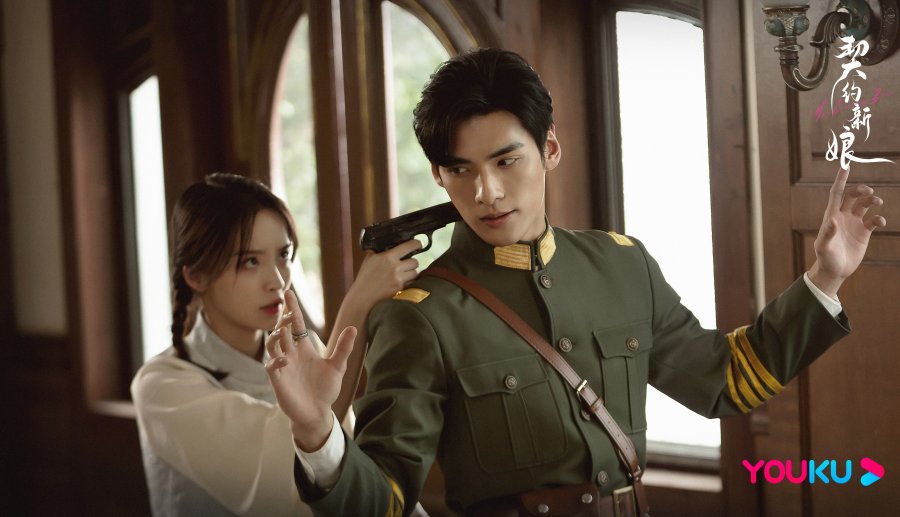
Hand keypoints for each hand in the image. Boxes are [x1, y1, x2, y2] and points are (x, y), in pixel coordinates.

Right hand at [265, 290, 355, 450]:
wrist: (318, 412)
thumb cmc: (325, 389)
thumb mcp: (337, 366)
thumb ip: (343, 348)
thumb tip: (352, 328)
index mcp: (304, 349)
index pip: (296, 325)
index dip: (292, 309)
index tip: (289, 292)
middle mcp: (291, 354)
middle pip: (282, 331)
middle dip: (282, 320)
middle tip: (288, 312)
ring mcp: (283, 366)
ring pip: (272, 346)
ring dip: (275, 337)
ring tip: (283, 331)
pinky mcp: (278, 380)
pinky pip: (271, 366)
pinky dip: (276, 360)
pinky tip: (286, 358)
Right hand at [348, 239, 421, 306]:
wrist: (363, 295)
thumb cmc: (365, 277)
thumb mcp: (369, 259)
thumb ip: (378, 251)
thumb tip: (386, 244)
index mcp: (388, 257)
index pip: (409, 246)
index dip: (416, 244)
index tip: (418, 244)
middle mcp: (396, 267)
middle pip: (415, 261)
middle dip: (412, 262)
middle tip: (407, 263)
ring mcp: (399, 279)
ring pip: (415, 273)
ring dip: (411, 272)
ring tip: (404, 274)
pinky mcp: (401, 289)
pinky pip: (411, 283)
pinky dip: (408, 282)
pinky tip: (400, 282)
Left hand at [808, 168, 885, 297]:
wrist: (834, 271)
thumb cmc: (826, 258)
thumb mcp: (824, 247)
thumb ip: (827, 234)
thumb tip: (833, 221)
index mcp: (831, 216)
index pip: (836, 193)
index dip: (841, 180)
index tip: (845, 166)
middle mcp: (843, 216)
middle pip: (852, 195)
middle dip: (861, 190)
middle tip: (869, 192)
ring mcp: (854, 223)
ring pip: (864, 205)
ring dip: (872, 200)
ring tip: (877, 202)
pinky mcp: (863, 232)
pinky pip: (873, 220)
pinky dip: (879, 218)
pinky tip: (880, 223)